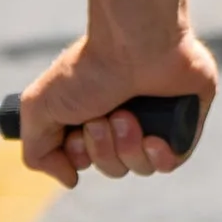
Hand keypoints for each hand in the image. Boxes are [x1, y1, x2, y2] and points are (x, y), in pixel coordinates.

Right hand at [18, 29, 216, 189]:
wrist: (135, 42)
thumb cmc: (90, 70)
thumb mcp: (39, 107)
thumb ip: (38, 151)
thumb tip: (70, 178)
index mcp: (93, 113)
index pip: (86, 160)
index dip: (80, 156)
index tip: (77, 132)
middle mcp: (124, 117)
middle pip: (113, 167)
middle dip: (104, 150)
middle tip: (104, 118)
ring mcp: (156, 118)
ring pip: (141, 167)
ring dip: (129, 148)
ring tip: (128, 116)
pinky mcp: (183, 118)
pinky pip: (173, 160)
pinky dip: (161, 158)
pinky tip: (154, 140)